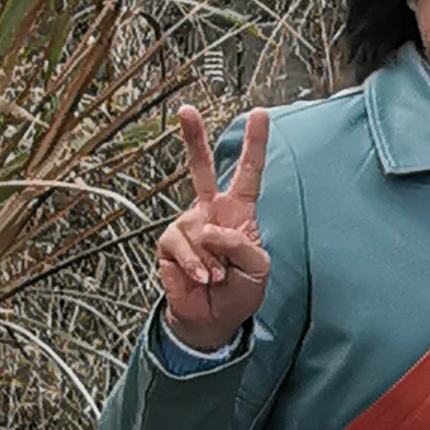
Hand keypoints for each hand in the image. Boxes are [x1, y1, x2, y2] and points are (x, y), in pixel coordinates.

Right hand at [156, 104, 271, 346]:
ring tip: (219, 275)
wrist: (213, 319)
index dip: (255, 144)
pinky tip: (203, 278)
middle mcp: (211, 212)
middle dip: (193, 138)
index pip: (249, 173)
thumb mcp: (258, 268)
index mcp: (239, 212)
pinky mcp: (170, 243)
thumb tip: (210, 229)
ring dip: (213, 259)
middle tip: (186, 110)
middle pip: (201, 168)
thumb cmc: (239, 291)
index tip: (260, 114)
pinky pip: (183, 246)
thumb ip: (242, 243)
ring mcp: (188, 225)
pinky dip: (196, 266)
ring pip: (200, 230)